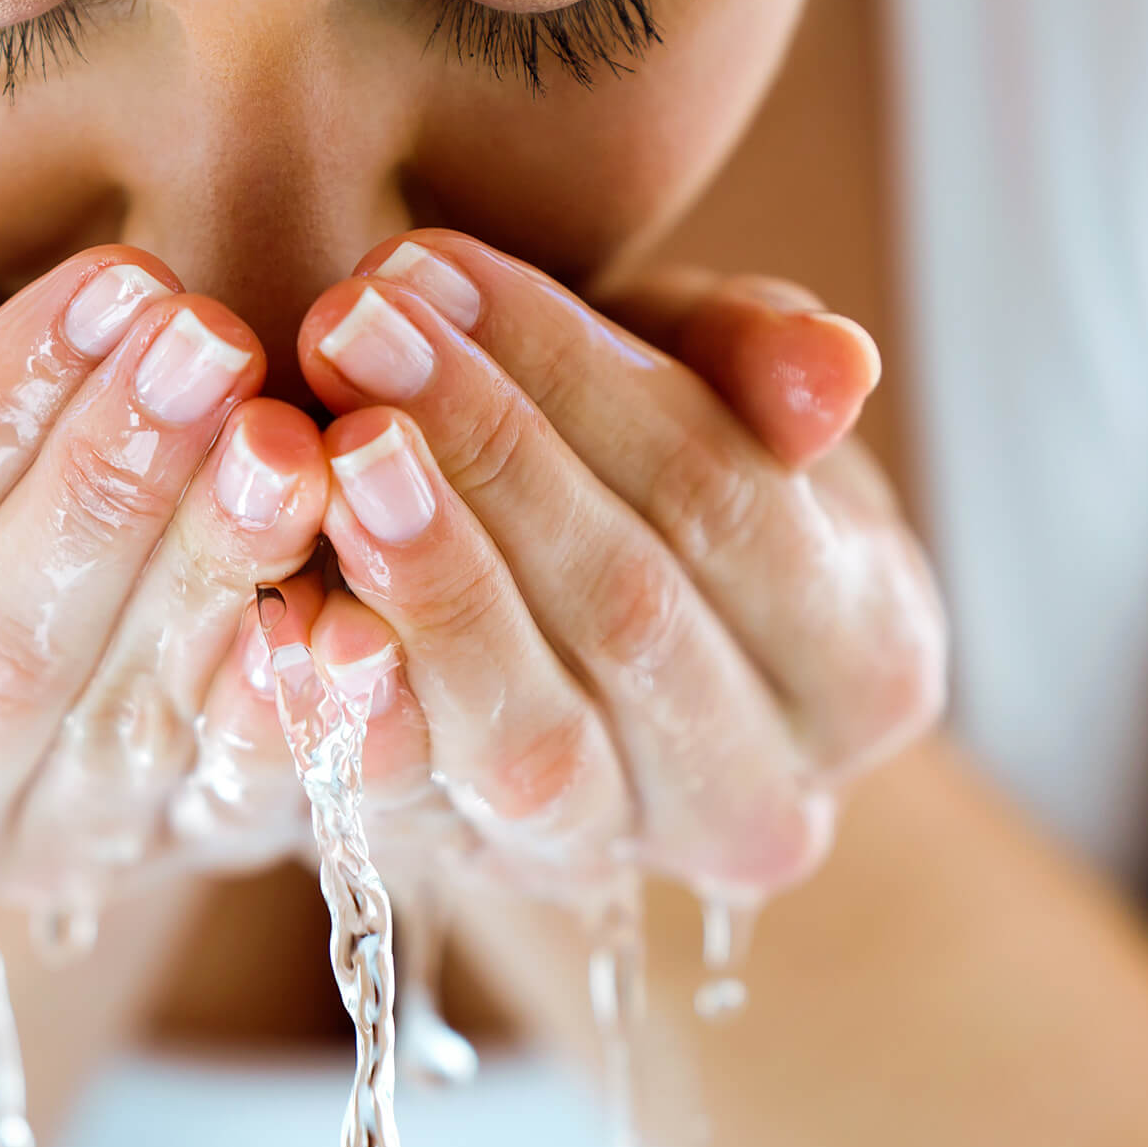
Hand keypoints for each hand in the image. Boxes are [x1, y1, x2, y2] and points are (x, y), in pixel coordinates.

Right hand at [0, 249, 344, 939]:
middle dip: (110, 488)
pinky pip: (254, 798)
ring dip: (221, 570)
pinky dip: (310, 709)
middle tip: (212, 342)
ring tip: (292, 434)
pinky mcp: (188, 859)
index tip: (104, 283)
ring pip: (131, 725)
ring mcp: (44, 865)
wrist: (13, 541)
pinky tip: (357, 608)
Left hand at [294, 232, 946, 900]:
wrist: (555, 636)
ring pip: (530, 739)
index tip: (434, 265)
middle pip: (628, 614)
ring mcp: (612, 858)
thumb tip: (834, 371)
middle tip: (351, 327)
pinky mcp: (471, 881)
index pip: (728, 500)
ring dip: (424, 583)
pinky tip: (282, 615)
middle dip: (482, 453)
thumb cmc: (641, 470)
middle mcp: (760, 801)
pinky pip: (409, 817)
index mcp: (865, 665)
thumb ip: (759, 359)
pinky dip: (347, 717)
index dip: (577, 377)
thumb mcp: (706, 384)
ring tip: (329, 450)